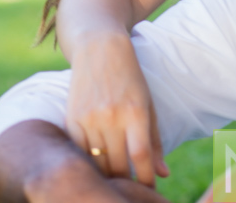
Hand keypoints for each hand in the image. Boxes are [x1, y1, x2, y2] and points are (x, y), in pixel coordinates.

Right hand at [66, 32, 168, 184]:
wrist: (100, 47)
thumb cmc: (131, 78)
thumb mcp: (148, 104)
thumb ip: (154, 140)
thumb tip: (163, 174)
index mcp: (135, 111)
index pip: (139, 156)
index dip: (145, 179)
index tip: (149, 190)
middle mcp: (111, 115)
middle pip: (117, 164)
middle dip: (126, 182)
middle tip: (131, 190)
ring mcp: (89, 117)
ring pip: (97, 162)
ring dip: (107, 176)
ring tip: (115, 183)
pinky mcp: (72, 118)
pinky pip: (79, 152)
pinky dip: (88, 164)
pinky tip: (96, 168)